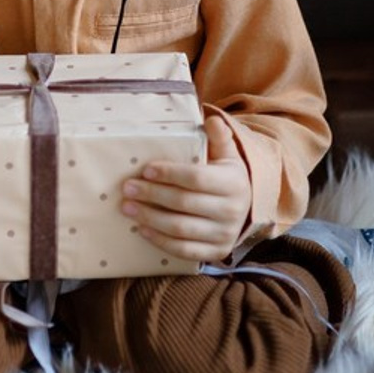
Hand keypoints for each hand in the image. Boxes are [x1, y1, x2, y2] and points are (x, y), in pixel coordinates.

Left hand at [119, 114, 250, 262]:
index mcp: (234, 183)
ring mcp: (224, 235)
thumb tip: (211, 120)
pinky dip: (160, 241)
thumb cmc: (226, 177)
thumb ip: (219, 137)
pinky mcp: (216, 253)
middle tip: (127, 188)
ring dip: (150, 218)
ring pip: (180, 228)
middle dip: (152, 195)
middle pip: (184, 203)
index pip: (196, 178)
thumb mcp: (228, 155)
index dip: (169, 174)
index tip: (146, 170)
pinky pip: (184, 250)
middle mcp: (232, 211)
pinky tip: (142, 229)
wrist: (246, 209)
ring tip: (127, 207)